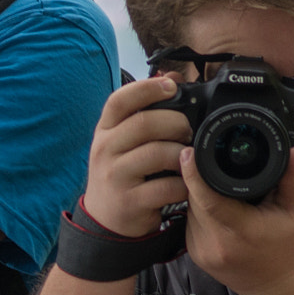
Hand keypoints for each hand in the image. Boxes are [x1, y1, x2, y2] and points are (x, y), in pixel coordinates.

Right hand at [81, 76, 194, 236]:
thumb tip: (172, 76)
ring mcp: (115, 176)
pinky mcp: (130, 201)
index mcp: (105, 130)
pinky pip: (167, 187)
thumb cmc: (120, 171)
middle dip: (176, 123)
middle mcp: (105, 150)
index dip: (146, 89)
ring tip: (188, 157)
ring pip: (157, 154)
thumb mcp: (123, 140)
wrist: (106, 218)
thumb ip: (145, 110)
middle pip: (144, 124)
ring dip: (182, 154)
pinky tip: (186, 183)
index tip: (171, 87)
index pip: (119, 101)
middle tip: (189, 130)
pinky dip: (184, 184)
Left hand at [181, 145, 293, 294]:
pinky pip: (190, 221)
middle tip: (212, 162)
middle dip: (201, 179)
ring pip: (189, 209)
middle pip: (195, 199)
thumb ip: (292, 180)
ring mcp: (201, 251)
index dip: (194, 174)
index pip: (208, 199)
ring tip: (220, 187)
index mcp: (241, 231)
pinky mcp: (194, 254)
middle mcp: (215, 243)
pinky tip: (216, 206)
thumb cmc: (290, 249)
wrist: (279, 289)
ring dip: (198, 194)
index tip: (188, 152)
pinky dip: (199, 210)